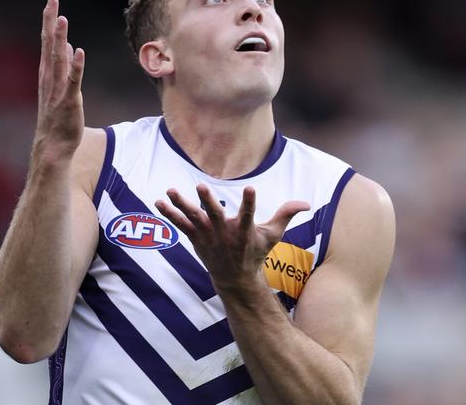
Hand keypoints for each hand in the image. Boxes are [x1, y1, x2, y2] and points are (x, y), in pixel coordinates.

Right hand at [35, 0, 85, 157]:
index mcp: (47, 75)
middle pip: (49, 46)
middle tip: (51, 0)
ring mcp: (58, 90)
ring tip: (62, 19)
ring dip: (60, 39)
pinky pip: (73, 81)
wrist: (53, 147)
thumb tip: (69, 47)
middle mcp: (50, 79)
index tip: (51, 3)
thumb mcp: (60, 89)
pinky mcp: (69, 101)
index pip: (46, 43)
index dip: (48, 23)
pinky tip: (79, 51)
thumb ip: (64, 67)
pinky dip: (76, 66)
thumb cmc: (57, 119)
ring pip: (58, 60)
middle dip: (50, 23)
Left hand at [155, 184, 309, 294]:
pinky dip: (169, 214)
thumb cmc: (254, 253)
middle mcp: (224, 234)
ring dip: (181, 205)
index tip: (251, 188)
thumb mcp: (273, 236)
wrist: (234, 279)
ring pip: (193, 219)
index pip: (249, 215)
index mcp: (245, 232)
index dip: (250, 202)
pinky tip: (158, 201)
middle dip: (208, 201)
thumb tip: (307, 202)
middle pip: (215, 215)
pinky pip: (180, 225)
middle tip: (200, 186)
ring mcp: (208, 237)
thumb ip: (286, 215)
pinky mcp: (196, 238)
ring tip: (171, 191)